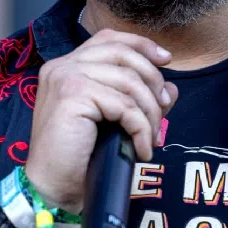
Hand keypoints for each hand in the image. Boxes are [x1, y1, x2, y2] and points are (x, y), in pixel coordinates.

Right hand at [24, 29, 178, 212]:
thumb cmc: (81, 158)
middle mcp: (62, 66)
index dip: (141, 44)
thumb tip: (172, 88)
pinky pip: (124, 105)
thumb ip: (140, 100)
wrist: (56, 188)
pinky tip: (142, 149)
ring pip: (128, 81)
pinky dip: (141, 128)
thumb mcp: (115, 121)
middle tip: (163, 111)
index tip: (166, 60)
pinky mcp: (71, 95)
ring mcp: (65, 77)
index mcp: (67, 66)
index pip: (109, 39)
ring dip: (150, 112)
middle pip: (123, 54)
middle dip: (153, 81)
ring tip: (151, 138)